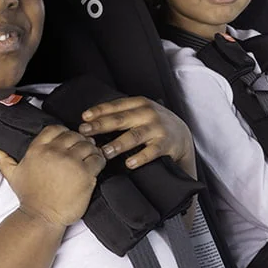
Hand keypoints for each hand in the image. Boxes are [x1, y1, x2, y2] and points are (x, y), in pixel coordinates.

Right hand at [0, 124, 105, 228]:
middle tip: (82, 151)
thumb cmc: (29, 197)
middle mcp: (54, 152)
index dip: (65, 133)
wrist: (41, 217)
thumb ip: (3, 159)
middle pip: (74, 135)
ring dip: (91, 150)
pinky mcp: (85, 173)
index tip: (68, 143)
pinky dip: (100, 160)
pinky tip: (96, 167)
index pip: (56, 129)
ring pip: (88, 145)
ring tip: (90, 158)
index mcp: (38, 149)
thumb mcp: (13, 175)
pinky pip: (98, 158)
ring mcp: (70, 162)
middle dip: (80, 141)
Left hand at [78, 96, 195, 176]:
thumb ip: (120, 114)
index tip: (85, 118)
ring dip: (118, 144)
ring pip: (134, 136)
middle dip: (102, 125)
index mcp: (139, 103)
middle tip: (86, 132)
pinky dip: (140, 158)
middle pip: (121, 119)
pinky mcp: (165, 144)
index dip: (99, 111)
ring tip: (105, 152)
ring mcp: (157, 129)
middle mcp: (148, 114)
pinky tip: (130, 163)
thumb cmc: (154, 123)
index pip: (116, 106)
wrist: (182, 134)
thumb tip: (90, 121)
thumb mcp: (140, 112)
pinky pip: (151, 152)